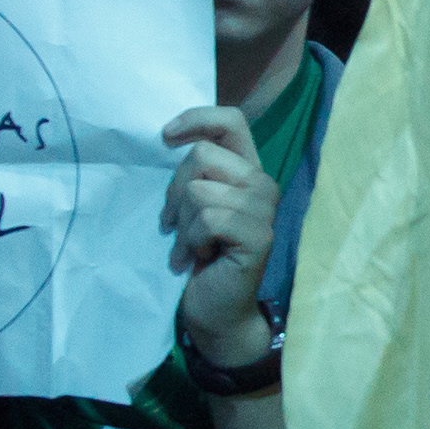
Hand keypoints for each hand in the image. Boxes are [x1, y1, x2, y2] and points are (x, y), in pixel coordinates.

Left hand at [159, 102, 280, 362]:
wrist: (216, 309)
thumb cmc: (201, 256)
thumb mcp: (194, 206)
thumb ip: (195, 173)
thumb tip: (170, 138)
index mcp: (248, 170)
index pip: (231, 121)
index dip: (196, 119)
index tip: (164, 137)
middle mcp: (263, 184)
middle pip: (202, 155)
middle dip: (176, 191)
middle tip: (174, 224)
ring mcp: (265, 210)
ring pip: (200, 190)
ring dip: (183, 225)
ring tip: (188, 247)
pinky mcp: (259, 236)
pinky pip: (208, 219)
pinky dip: (190, 242)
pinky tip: (196, 259)